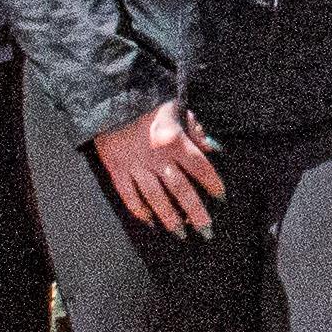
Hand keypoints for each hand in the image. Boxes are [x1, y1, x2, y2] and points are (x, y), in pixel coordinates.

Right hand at [96, 102, 224, 236]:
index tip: (221, 197)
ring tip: (181, 233)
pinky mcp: (117, 170)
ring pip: (156, 198)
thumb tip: (212, 148)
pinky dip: (140, 211)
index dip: (213, 184)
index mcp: (175, 140)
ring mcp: (136, 165)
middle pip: (180, 190)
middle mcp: (157, 156)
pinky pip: (129, 196)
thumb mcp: (177, 108)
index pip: (200, 167)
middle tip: (206, 231)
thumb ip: (195, 129)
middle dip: (195, 212)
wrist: (110, 99)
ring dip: (170, 218)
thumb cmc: (148, 104)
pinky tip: (151, 222)